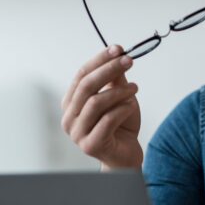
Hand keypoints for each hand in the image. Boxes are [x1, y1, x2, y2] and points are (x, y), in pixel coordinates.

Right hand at [61, 45, 142, 169]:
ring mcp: (77, 133)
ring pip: (96, 103)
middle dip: (109, 70)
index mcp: (71, 102)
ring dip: (119, 91)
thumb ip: (115, 79)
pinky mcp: (90, 145)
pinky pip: (107, 120)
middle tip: (129, 61)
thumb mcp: (118, 97)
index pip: (81, 75)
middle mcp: (69, 117)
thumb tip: (117, 54)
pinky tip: (132, 106)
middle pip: (86, 86)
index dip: (99, 60)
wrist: (125, 155)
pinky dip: (122, 109)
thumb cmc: (120, 125)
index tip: (118, 49)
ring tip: (135, 88)